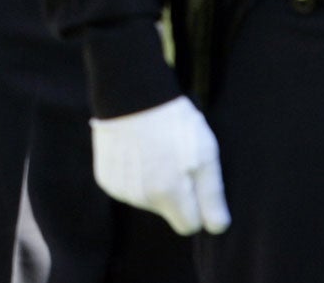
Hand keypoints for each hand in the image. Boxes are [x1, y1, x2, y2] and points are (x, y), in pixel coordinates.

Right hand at [90, 97, 231, 235]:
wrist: (130, 95)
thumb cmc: (174, 122)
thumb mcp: (206, 153)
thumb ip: (212, 196)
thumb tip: (217, 227)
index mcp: (169, 194)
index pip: (189, 225)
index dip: (198, 207)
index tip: (197, 184)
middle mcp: (142, 198)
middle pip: (168, 211)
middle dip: (176, 194)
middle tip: (176, 159)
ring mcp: (121, 190)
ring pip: (148, 200)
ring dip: (155, 183)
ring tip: (155, 150)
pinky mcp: (106, 179)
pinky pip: (128, 188)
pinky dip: (134, 176)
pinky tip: (136, 152)